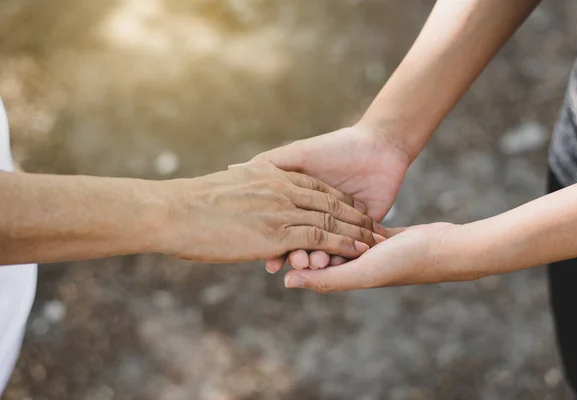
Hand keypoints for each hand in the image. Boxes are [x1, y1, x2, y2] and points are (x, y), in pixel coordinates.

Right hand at [158, 163, 380, 262]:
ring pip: (329, 219)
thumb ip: (246, 182)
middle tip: (372, 228)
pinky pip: (318, 238)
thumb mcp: (227, 184)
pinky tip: (354, 254)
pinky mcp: (278, 231)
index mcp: (271, 175)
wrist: (174, 210)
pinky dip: (340, 245)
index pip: (314, 187)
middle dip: (353, 215)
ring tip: (372, 243)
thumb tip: (248, 186)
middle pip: (329, 201)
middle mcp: (281, 188)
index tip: (351, 211)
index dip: (335, 200)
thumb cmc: (194, 201)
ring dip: (353, 232)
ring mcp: (281, 208)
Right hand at [252, 125, 409, 270]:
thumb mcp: (298, 153)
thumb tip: (234, 168)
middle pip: (303, 241)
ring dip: (317, 258)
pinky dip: (340, 259)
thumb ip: (271, 162)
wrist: (382, 147)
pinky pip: (349, 250)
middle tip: (289, 266)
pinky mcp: (362, 231)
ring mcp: (340, 225)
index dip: (274, 243)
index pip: (283, 226)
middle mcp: (317, 215)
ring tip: (311, 265)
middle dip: (296, 254)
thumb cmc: (336, 147)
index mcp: (300, 200)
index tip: (266, 258)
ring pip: (324, 248)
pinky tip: (331, 267)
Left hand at [280, 223, 479, 292]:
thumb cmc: (405, 262)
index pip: (310, 265)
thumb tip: (287, 280)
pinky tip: (331, 196)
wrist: (445, 246)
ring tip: (309, 204)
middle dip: (309, 235)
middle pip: (321, 248)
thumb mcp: (362, 271)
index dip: (296, 250)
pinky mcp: (378, 234)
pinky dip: (345, 213)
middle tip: (296, 218)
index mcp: (346, 276)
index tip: (289, 237)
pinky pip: (355, 223)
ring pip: (337, 233)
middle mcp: (353, 264)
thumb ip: (327, 278)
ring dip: (325, 222)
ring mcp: (367, 249)